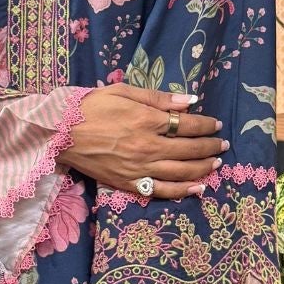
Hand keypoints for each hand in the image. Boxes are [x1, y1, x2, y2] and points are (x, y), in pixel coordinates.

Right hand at [58, 85, 225, 198]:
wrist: (60, 133)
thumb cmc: (90, 107)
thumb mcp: (124, 91)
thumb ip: (158, 97)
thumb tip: (189, 101)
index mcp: (147, 121)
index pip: (188, 125)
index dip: (206, 125)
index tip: (216, 124)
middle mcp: (147, 147)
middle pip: (189, 150)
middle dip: (210, 146)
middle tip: (222, 144)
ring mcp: (139, 168)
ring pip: (180, 172)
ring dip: (202, 168)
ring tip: (215, 164)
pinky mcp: (129, 184)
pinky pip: (161, 191)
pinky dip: (182, 191)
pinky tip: (198, 189)